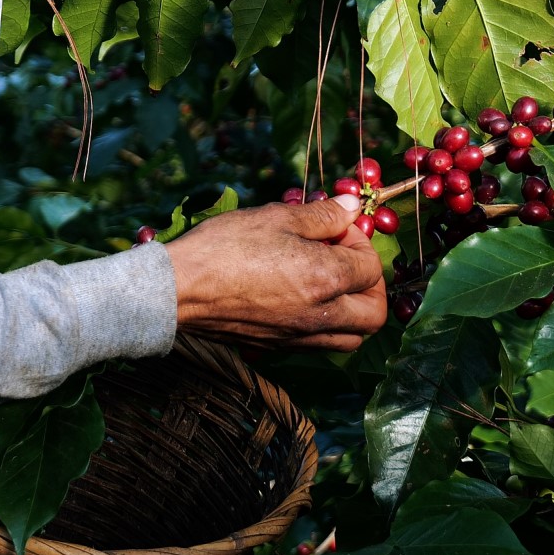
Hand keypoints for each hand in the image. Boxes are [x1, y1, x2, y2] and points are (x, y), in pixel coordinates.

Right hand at [163, 195, 386, 350]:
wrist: (178, 290)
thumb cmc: (225, 248)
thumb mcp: (276, 217)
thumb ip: (322, 215)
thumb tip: (352, 207)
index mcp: (325, 280)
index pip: (371, 268)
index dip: (360, 243)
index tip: (338, 228)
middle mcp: (319, 316)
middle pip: (374, 313)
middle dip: (372, 284)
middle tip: (349, 260)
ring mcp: (298, 337)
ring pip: (353, 338)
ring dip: (356, 311)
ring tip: (333, 283)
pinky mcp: (278, 347)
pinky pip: (322, 345)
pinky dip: (330, 326)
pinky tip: (309, 300)